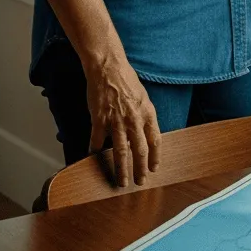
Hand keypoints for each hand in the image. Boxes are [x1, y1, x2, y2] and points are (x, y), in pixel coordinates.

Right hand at [85, 56, 160, 186]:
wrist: (109, 68)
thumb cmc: (127, 80)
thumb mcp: (143, 97)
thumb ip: (144, 115)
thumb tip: (145, 133)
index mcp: (148, 112)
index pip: (155, 140)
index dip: (155, 156)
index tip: (154, 168)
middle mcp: (134, 119)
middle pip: (140, 150)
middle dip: (141, 169)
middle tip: (140, 182)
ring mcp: (116, 121)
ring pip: (121, 151)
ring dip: (122, 169)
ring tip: (122, 182)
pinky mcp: (99, 120)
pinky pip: (97, 142)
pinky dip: (95, 152)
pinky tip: (94, 159)